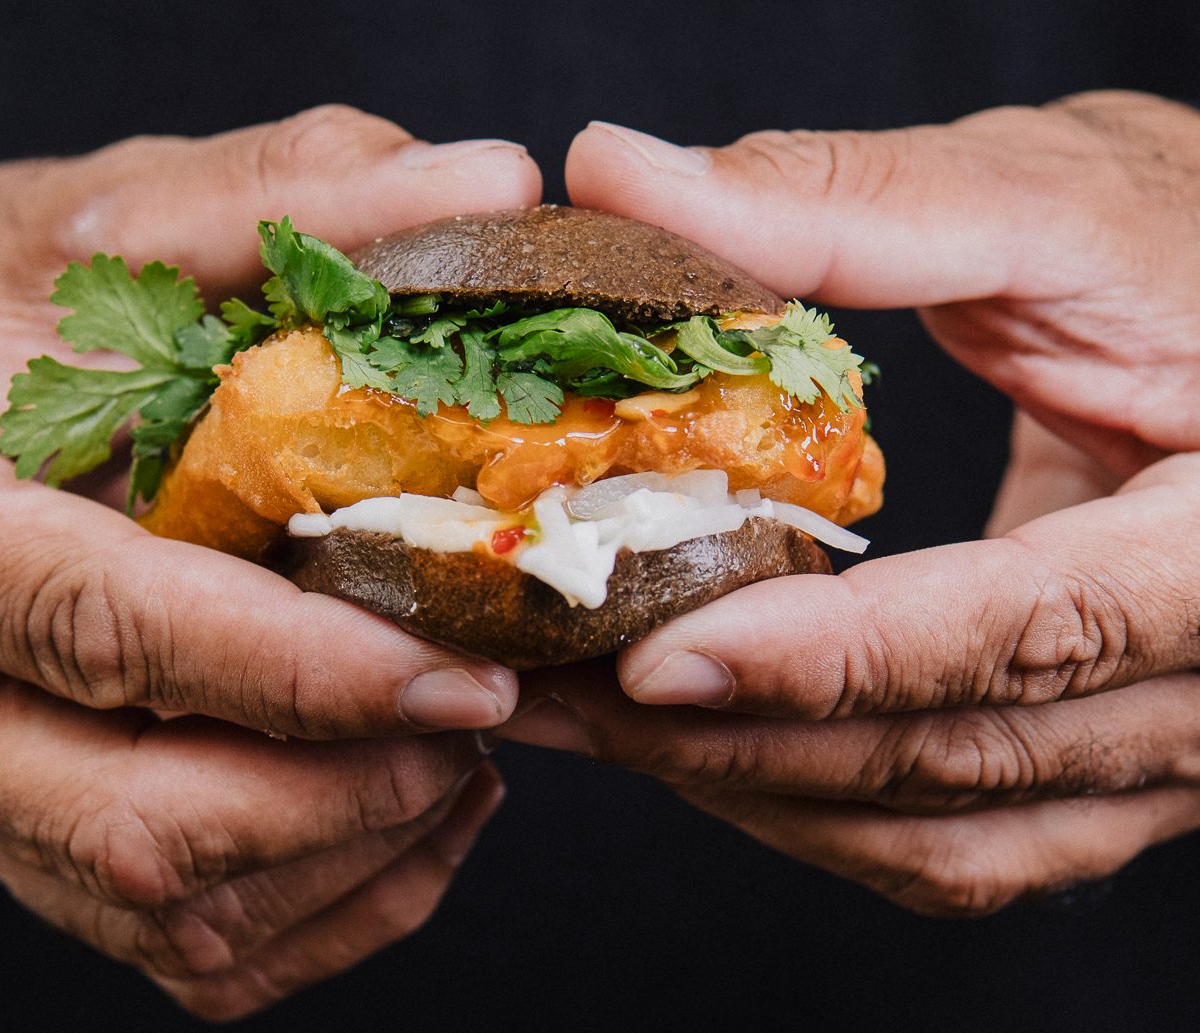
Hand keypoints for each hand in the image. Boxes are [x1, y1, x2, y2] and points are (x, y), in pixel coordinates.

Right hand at [0, 106, 537, 1016]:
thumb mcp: (99, 223)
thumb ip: (283, 201)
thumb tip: (492, 185)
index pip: (99, 626)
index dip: (294, 668)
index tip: (462, 670)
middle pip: (132, 823)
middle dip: (339, 793)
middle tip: (479, 712)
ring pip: (166, 914)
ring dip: (350, 854)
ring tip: (461, 752)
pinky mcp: (25, 839)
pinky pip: (184, 955)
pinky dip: (330, 908)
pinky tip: (410, 810)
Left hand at [500, 91, 1199, 915]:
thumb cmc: (1197, 252)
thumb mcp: (1051, 201)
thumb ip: (845, 203)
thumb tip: (618, 172)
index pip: (1040, 627)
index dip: (842, 658)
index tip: (657, 658)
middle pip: (964, 754)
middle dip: (744, 736)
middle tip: (558, 688)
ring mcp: (1165, 737)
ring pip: (949, 831)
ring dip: (756, 787)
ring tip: (592, 721)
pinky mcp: (1102, 758)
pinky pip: (957, 837)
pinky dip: (815, 804)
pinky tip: (699, 743)